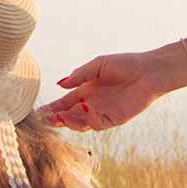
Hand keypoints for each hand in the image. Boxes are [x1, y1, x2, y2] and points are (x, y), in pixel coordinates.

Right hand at [40, 51, 172, 131]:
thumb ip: (80, 74)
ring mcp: (101, 113)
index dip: (51, 108)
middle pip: (69, 116)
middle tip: (44, 120)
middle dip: (56, 119)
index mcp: (85, 91)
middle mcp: (91, 104)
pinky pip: (97, 123)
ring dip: (70, 121)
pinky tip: (85, 108)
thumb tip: (60, 84)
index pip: (64, 102)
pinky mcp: (114, 119)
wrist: (148, 71)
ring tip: (61, 116)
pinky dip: (89, 118)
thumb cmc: (124, 64)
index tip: (38, 112)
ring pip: (80, 123)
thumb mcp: (99, 65)